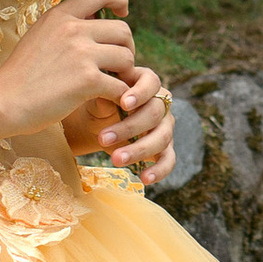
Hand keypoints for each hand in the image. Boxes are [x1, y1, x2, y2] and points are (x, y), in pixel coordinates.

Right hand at [0, 0, 136, 136]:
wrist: (3, 102)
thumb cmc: (21, 75)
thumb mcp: (40, 35)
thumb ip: (65, 26)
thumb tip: (95, 18)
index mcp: (60, 15)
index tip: (123, 12)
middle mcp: (72, 29)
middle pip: (123, 30)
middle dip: (126, 48)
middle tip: (117, 65)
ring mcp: (81, 54)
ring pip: (127, 58)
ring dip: (124, 73)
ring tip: (111, 83)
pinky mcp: (87, 80)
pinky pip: (121, 86)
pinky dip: (120, 96)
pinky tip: (110, 101)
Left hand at [67, 62, 175, 186]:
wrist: (93, 124)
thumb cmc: (97, 104)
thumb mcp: (95, 96)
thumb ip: (103, 94)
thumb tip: (104, 94)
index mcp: (145, 83)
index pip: (151, 82)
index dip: (141, 93)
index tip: (124, 104)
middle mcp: (160, 103)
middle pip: (154, 113)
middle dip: (129, 128)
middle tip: (102, 138)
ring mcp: (164, 126)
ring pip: (161, 138)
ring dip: (138, 150)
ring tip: (115, 159)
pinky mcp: (164, 148)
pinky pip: (169, 160)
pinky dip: (159, 171)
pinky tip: (144, 179)